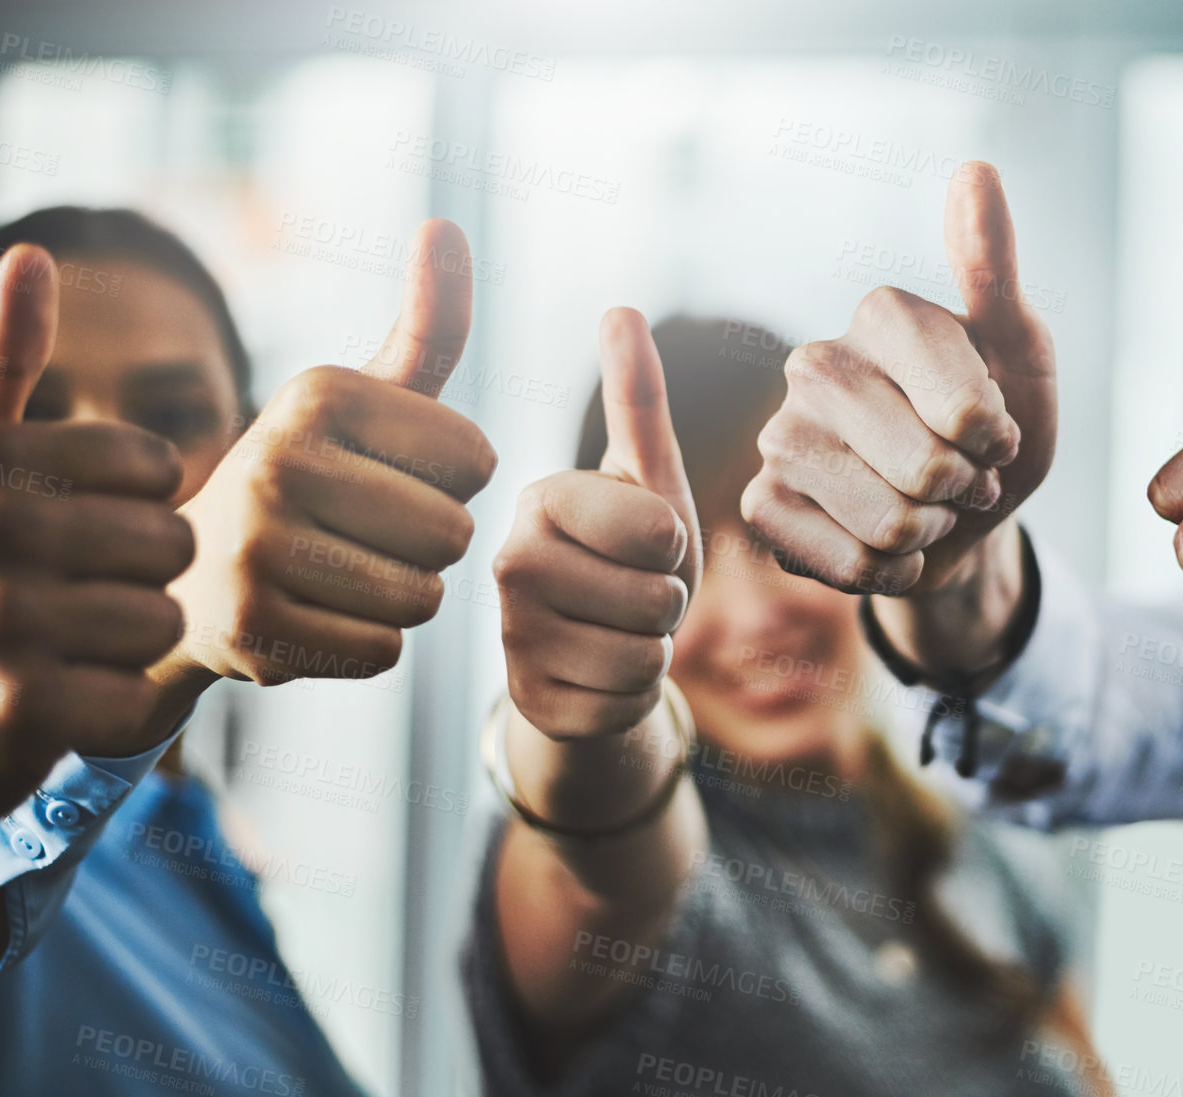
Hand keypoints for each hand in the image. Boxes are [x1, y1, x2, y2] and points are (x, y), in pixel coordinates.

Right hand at [0, 245, 193, 830]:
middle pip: (169, 543)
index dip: (133, 508)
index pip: (150, 465)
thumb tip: (35, 254)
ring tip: (56, 653)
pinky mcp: (23, 708)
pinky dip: (111, 710)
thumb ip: (1, 365)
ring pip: (162, 620)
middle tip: (64, 604)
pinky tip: (55, 706)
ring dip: (124, 648)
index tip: (73, 535)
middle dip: (135, 580)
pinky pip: (140, 696)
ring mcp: (1, 619)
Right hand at [150, 220, 493, 722]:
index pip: (477, 459)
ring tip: (345, 573)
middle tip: (366, 533)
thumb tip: (446, 225)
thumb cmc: (316, 476)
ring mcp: (257, 549)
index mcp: (317, 392)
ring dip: (403, 596)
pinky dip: (368, 644)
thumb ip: (427, 325)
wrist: (195, 574)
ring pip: (423, 597)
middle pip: (453, 533)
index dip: (454, 479)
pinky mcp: (254, 633)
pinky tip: (321, 616)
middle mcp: (277, 460)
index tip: (391, 473)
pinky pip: (385, 653)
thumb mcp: (367, 398)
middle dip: (430, 543)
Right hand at [494, 308, 699, 740]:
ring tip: (620, 631)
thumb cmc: (632, 554)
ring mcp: (512, 639)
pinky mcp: (531, 702)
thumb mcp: (650, 478)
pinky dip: (634, 695)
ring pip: (645, 657)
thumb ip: (638, 399)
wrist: (598, 650)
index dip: (674, 545)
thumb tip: (620, 306)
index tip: (643, 541)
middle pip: (657, 600)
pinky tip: (602, 675)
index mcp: (540, 498)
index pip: (658, 532)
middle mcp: (508, 563)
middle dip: (669, 603)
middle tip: (633, 593)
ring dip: (656, 649)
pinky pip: (628, 704)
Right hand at [741, 161, 1055, 596]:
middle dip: (962, 492)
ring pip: (890, 524)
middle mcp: (814, 363)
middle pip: (927, 470)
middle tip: (955, 478)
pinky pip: (850, 565)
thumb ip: (995, 274)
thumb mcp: (1024, 358)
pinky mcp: (759, 504)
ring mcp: (778, 434)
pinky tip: (882, 546)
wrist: (955, 521)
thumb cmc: (994, 436)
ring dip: (929, 534)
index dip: (997, 443)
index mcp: (881, 314)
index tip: (992, 433)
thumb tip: (974, 169)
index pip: (967, 409)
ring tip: (922, 508)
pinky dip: (888, 572)